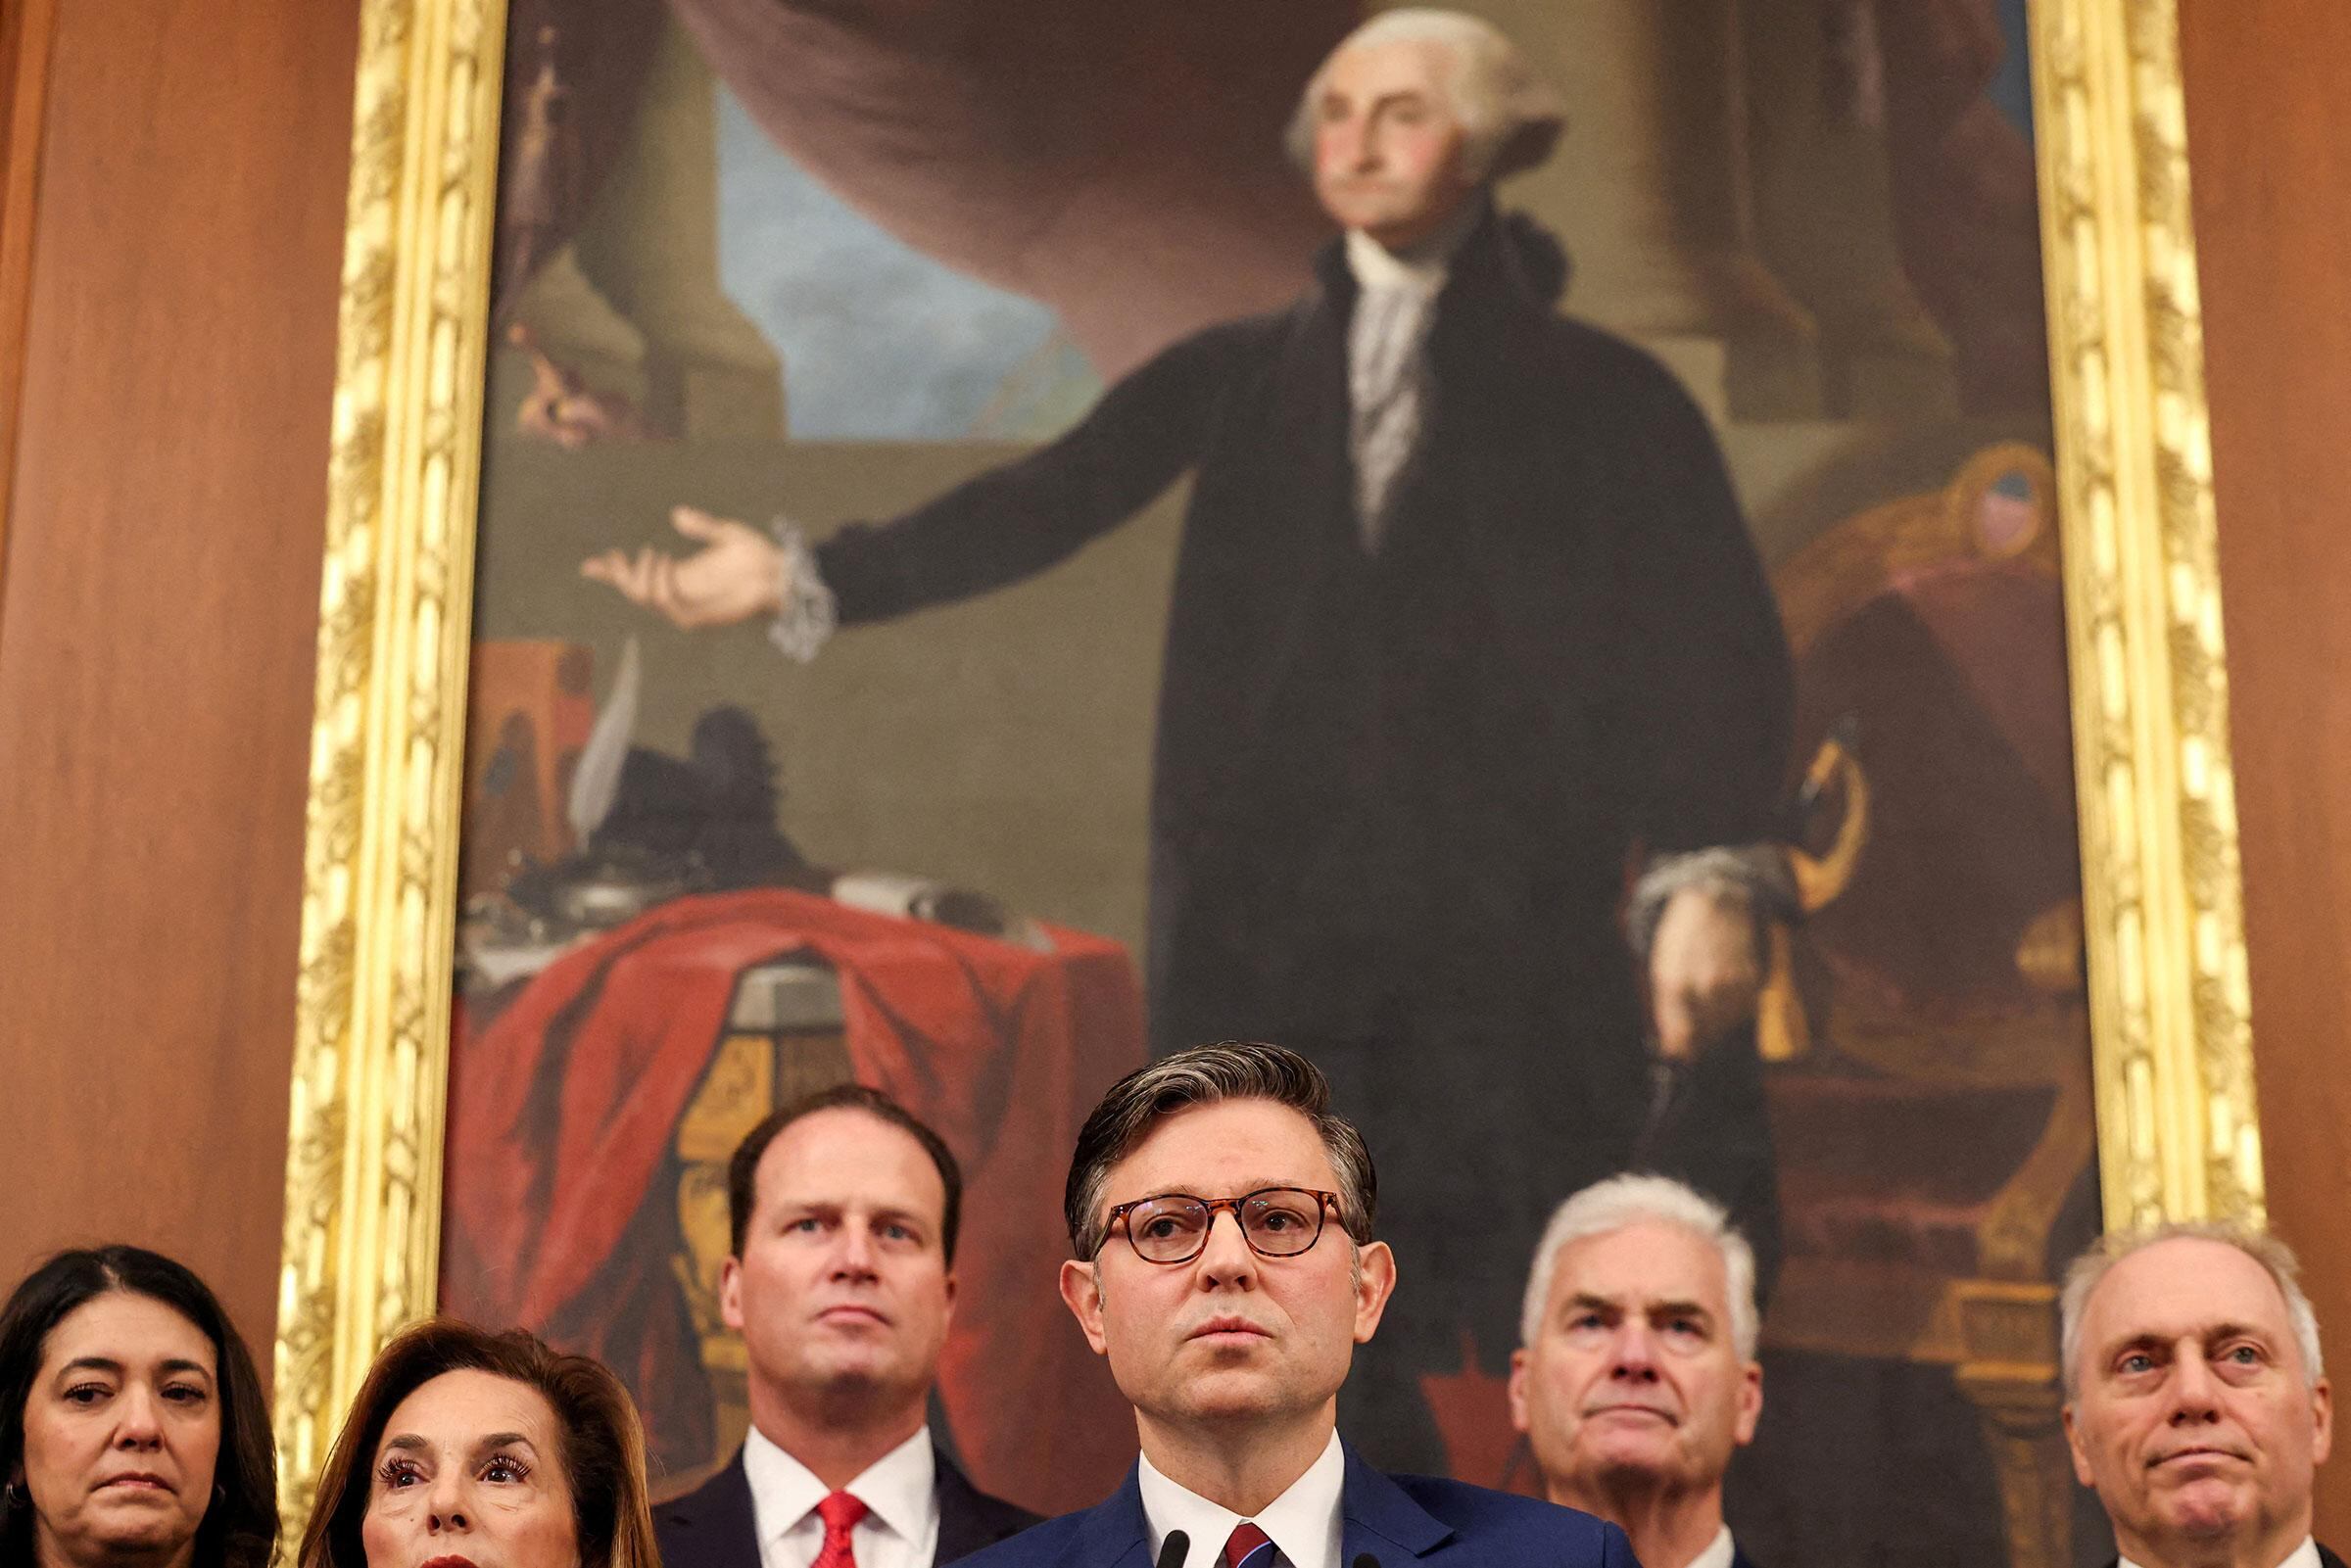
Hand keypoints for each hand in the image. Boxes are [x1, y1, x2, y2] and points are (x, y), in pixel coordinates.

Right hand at [580, 506, 787, 629]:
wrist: (782, 573)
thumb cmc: (759, 557)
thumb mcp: (726, 535)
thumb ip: (701, 526)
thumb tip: (676, 515)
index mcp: (681, 577)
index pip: (640, 580)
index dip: (612, 574)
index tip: (588, 565)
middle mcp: (681, 594)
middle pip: (634, 592)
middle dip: (618, 576)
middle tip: (618, 554)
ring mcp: (690, 607)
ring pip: (646, 599)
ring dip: (640, 576)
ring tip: (654, 552)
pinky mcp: (702, 616)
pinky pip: (668, 605)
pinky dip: (660, 584)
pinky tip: (665, 563)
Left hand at [1648, 883, 1764, 1060]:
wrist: (1713, 904)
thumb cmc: (1682, 939)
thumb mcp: (1663, 970)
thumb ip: (1668, 1012)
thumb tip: (1675, 1049)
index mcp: (1676, 984)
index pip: (1682, 1036)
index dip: (1681, 1049)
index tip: (1680, 1053)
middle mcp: (1705, 986)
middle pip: (1705, 1034)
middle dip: (1697, 1038)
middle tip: (1692, 1029)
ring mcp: (1731, 983)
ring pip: (1726, 1025)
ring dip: (1716, 1025)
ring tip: (1707, 1004)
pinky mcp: (1751, 979)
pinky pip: (1744, 1012)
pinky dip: (1734, 1011)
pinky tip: (1723, 994)